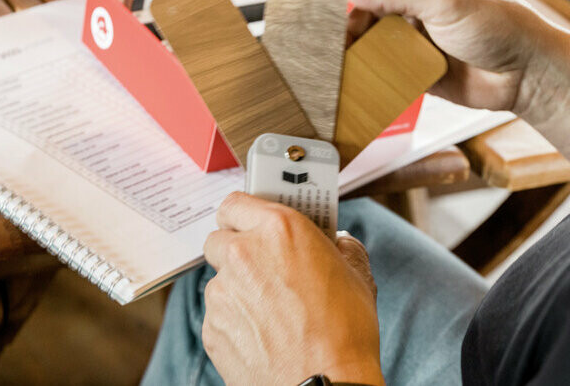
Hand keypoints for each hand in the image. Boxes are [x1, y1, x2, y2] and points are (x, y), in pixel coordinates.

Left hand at [202, 193, 383, 385]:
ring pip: (219, 279)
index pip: (236, 202)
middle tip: (264, 265)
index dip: (244, 213)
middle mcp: (244, 254)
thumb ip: (340, 246)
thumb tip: (335, 241)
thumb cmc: (345, 332)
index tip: (252, 222)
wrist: (325, 385)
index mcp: (280, 229)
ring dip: (237, 287)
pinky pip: (218, 314)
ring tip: (271, 309)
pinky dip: (234, 320)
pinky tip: (263, 333)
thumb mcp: (357, 274)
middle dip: (237, 249)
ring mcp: (223, 292)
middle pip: (220, 238)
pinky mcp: (212, 327)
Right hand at [331, 0, 553, 112]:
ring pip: (370, 34)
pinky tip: (355, 75)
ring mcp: (417, 29)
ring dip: (354, 45)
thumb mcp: (442, 2)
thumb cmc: (501, 26)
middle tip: (321, 36)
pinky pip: (384, 61)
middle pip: (364, 1)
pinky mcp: (418, 60)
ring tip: (334, 59)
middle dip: (343, 17)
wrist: (529, 75)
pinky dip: (369, 68)